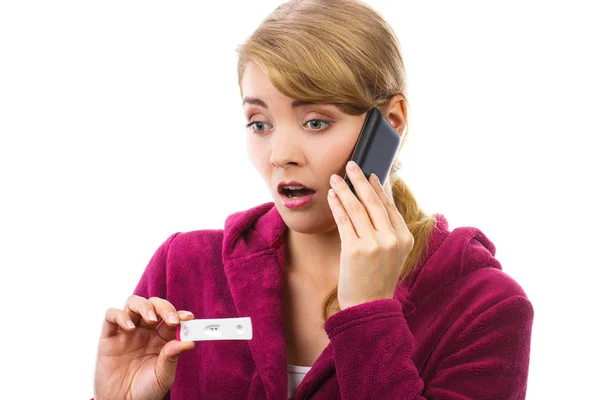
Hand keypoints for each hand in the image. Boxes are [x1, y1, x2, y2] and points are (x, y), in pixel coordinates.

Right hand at [94, 295, 195, 399]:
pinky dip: (120, 316)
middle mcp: (145, 331)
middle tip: (170, 320)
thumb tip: (188, 341)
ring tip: (150, 319)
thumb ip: (172, 357)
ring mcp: (127, 332)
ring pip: (134, 303)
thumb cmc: (145, 391)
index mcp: (161, 338)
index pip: (171, 317)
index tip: (188, 318)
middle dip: (164, 307)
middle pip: (154, 305)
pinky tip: (130, 327)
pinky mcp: (109, 337)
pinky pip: (111, 316)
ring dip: (144, 306)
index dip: (180, 314)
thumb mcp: (163, 376)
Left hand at [327, 160, 413, 309]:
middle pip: (374, 202)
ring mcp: (374, 244)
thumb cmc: (377, 279)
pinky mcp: (355, 250)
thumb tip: (377, 200)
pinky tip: (331, 196)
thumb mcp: (393, 254)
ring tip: (335, 178)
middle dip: (360, 180)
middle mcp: (392, 239)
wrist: (368, 307)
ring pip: (357, 208)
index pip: (389, 206)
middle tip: (351, 165)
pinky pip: (344, 220)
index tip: (369, 175)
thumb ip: (389, 230)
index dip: (378, 187)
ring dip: (344, 189)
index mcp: (405, 239)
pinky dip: (336, 205)